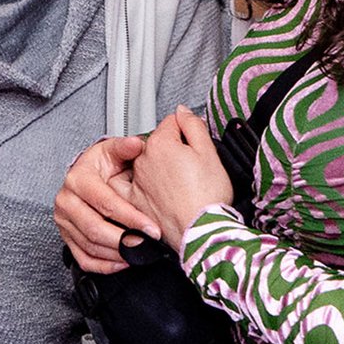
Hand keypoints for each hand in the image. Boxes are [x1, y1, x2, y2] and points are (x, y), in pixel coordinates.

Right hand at [55, 136, 156, 272]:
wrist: (86, 177)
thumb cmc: (101, 166)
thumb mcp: (112, 152)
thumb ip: (125, 147)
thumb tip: (135, 144)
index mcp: (77, 179)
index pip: (105, 203)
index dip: (131, 218)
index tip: (152, 228)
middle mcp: (66, 201)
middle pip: (94, 228)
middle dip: (124, 240)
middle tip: (146, 244)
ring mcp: (64, 221)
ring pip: (90, 246)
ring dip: (117, 253)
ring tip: (139, 253)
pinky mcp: (66, 236)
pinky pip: (84, 258)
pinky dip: (104, 265)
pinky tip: (122, 261)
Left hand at [129, 106, 233, 248]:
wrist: (201, 232)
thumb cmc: (208, 197)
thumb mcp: (209, 153)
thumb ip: (193, 126)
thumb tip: (182, 111)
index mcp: (160, 144)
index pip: (172, 123)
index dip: (188, 131)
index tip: (196, 142)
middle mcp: (143, 160)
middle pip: (157, 143)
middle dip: (173, 149)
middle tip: (192, 165)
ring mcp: (137, 181)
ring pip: (147, 164)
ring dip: (159, 167)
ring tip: (181, 183)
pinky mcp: (135, 202)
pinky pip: (133, 188)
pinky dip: (142, 186)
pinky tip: (157, 193)